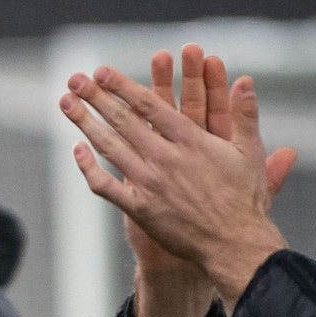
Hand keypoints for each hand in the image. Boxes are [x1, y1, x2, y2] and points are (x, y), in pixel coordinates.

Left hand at [59, 61, 295, 305]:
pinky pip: (105, 185)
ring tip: (66, 103)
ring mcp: (149, 183)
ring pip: (109, 146)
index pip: (149, 105)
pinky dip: (87, 167)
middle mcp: (165, 158)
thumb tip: (245, 81)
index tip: (101, 72)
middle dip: (96, 97)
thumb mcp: (250, 152)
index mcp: (191, 140)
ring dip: (84, 123)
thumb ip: (244, 114)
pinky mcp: (138, 208)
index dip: (122, 86)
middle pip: (122, 120)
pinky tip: (76, 149)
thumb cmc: (244, 198)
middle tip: (74, 79)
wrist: (233, 244)